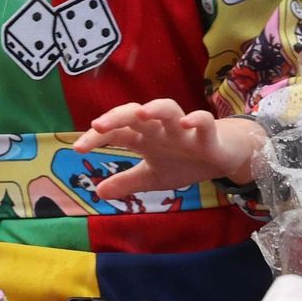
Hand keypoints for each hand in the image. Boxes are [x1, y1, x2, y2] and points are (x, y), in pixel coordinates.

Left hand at [74, 99, 267, 196]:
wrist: (223, 157)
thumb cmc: (184, 161)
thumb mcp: (153, 177)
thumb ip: (126, 181)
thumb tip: (97, 192)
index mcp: (144, 137)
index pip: (116, 132)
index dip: (96, 138)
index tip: (78, 149)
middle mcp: (160, 128)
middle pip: (136, 114)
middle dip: (117, 117)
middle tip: (98, 125)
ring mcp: (184, 129)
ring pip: (168, 108)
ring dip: (155, 109)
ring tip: (142, 114)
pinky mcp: (208, 134)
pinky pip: (204, 121)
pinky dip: (197, 120)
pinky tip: (188, 124)